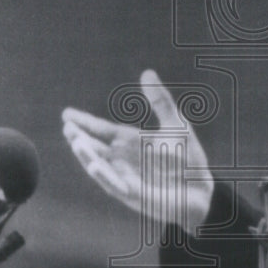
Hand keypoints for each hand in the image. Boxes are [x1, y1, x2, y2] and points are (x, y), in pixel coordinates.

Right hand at [62, 69, 213, 230]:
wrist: (201, 189)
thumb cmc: (187, 158)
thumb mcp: (176, 124)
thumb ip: (161, 101)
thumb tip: (147, 72)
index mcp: (130, 143)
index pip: (103, 130)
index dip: (85, 122)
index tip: (66, 114)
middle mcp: (124, 160)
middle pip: (96, 148)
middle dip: (80, 139)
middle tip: (67, 127)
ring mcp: (126, 178)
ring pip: (100, 167)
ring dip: (87, 156)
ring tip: (76, 141)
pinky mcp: (134, 195)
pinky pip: (115, 185)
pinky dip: (105, 176)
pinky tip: (94, 165)